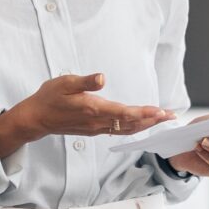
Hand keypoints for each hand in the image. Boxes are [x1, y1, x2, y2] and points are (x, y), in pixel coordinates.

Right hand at [0, 74, 174, 156]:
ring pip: (127, 129)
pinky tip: (141, 124)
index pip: (124, 113)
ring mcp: (96, 128)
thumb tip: (101, 78)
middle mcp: (97, 122)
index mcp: (93, 109)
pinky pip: (119, 130)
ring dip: (146, 124)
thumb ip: (84, 81)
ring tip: (162, 119)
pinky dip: (134, 127)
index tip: (161, 111)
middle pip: (131, 124)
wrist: (36, 118)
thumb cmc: (49, 98)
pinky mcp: (94, 130)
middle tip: (172, 116)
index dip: (144, 113)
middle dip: (153, 120)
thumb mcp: (64, 83)